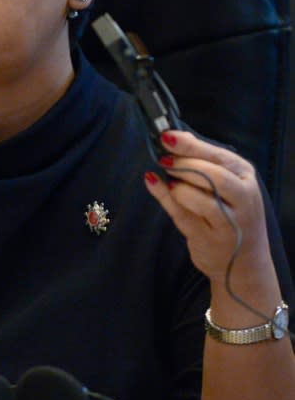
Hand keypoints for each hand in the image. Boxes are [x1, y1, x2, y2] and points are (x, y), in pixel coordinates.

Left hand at [143, 130, 272, 283]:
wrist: (243, 263)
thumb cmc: (230, 214)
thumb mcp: (226, 184)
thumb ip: (203, 161)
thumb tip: (176, 137)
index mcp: (245, 177)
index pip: (218, 156)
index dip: (190, 145)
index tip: (167, 137)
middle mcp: (243, 198)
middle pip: (212, 176)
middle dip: (184, 165)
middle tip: (164, 159)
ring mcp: (228, 222)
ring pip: (201, 199)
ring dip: (179, 186)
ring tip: (169, 181)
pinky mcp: (209, 239)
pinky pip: (182, 215)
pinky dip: (165, 197)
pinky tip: (153, 182)